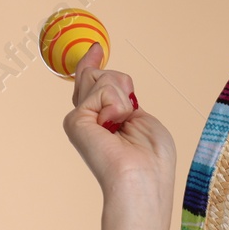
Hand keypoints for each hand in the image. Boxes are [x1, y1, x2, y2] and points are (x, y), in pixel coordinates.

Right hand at [62, 43, 175, 200]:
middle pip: (97, 75)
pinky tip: (116, 127)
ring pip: (101, 78)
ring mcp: (79, 119)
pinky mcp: (75, 120)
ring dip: (123, 98)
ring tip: (123, 126)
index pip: (94, 85)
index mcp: (103, 120)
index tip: (97, 49)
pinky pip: (104, 90)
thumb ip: (123, 100)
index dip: (93, 64)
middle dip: (121, 85)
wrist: (143, 180)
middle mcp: (87, 119)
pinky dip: (118, 105)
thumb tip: (111, 82)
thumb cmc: (152, 159)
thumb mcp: (142, 118)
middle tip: (128, 115)